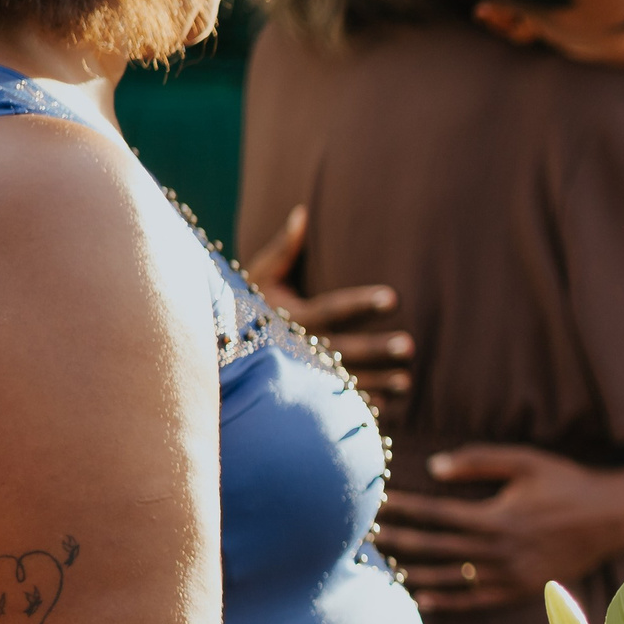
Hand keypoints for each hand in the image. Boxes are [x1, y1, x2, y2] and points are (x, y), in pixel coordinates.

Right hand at [242, 204, 414, 413]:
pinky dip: (359, 409)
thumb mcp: (256, 277)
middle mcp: (297, 347)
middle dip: (376, 349)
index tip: (393, 298)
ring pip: (344, 380)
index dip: (362, 303)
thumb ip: (282, 250)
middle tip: (410, 345)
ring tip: (408, 382)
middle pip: (344, 348)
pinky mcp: (302, 393)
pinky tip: (387, 409)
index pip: (333, 308)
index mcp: (290, 316)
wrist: (213, 351)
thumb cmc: (242, 305)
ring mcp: (301, 374)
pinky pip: (332, 404)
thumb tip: (303, 213)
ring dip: (378, 382)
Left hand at [375, 446, 623, 611]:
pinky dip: (446, 601)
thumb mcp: (527, 461)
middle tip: (361, 538)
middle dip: (396, 542)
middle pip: (434, 548)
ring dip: (412, 573)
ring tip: (379, 568)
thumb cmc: (569, 483)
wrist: (614, 517)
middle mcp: (498, 550)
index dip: (402, 509)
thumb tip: (435, 467)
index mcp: (496, 517)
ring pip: (449, 578)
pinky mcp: (521, 591)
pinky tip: (420, 598)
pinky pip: (475, 601)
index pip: (435, 514)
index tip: (374, 503)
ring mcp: (509, 575)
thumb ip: (480, 463)